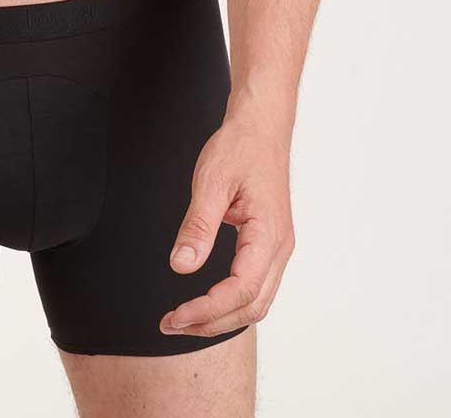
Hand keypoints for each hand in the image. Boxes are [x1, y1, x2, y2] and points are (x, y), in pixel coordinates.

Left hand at [160, 108, 294, 337]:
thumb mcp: (212, 181)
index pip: (242, 290)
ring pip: (257, 301)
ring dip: (222, 316)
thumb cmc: (240, 147)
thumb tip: (181, 267)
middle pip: (252, 306)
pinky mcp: (269, 243)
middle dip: (212, 322)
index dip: (208, 310)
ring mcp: (278, 247)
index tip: (176, 316)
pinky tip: (207, 301)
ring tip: (185, 319)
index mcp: (268, 234)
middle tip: (171, 323)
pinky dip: (232, 302)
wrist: (261, 126)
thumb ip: (198, 226)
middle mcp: (280, 247)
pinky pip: (256, 286)